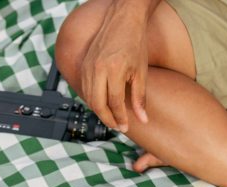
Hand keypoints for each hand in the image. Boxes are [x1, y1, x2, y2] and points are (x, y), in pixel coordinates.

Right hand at [81, 9, 149, 132]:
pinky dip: (93, 100)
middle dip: (108, 119)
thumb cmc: (134, 42)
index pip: (114, 102)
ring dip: (99, 111)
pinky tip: (103, 104)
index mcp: (114, 70)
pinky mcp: (84, 64)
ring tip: (111, 117)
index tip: (125, 126)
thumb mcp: (141, 72)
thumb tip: (143, 119)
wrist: (123, 19)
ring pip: (89, 98)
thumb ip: (140, 98)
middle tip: (118, 126)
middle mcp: (98, 69)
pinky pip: (85, 88)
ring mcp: (88, 66)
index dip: (120, 118)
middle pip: (97, 104)